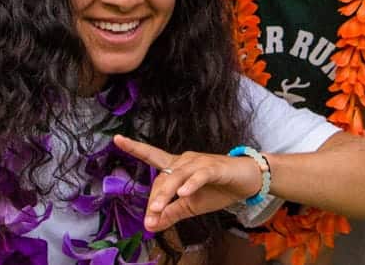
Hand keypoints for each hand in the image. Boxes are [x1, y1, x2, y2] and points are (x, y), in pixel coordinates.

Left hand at [113, 134, 263, 232]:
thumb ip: (170, 213)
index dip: (136, 148)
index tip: (117, 139)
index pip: (153, 157)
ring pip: (178, 177)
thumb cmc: (217, 190)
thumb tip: (149, 225)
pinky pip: (200, 175)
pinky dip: (191, 185)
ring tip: (158, 209)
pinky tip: (184, 194)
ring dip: (167, 194)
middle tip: (151, 217)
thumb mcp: (191, 206)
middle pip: (164, 178)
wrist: (247, 182)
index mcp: (178, 167)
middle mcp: (186, 160)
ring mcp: (200, 163)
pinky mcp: (216, 168)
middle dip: (156, 198)